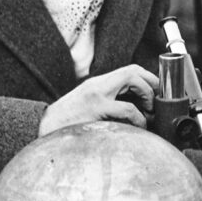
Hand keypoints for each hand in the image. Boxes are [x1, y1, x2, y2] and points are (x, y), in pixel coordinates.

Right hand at [38, 65, 158, 136]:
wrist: (44, 131)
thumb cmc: (66, 125)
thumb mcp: (88, 110)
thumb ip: (108, 108)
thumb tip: (134, 115)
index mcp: (97, 85)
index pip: (128, 71)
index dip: (148, 79)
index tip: (157, 94)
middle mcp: (98, 86)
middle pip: (133, 69)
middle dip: (152, 83)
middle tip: (157, 102)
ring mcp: (97, 95)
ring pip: (132, 80)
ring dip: (147, 95)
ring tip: (149, 112)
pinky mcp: (96, 109)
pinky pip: (126, 108)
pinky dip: (139, 117)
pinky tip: (139, 126)